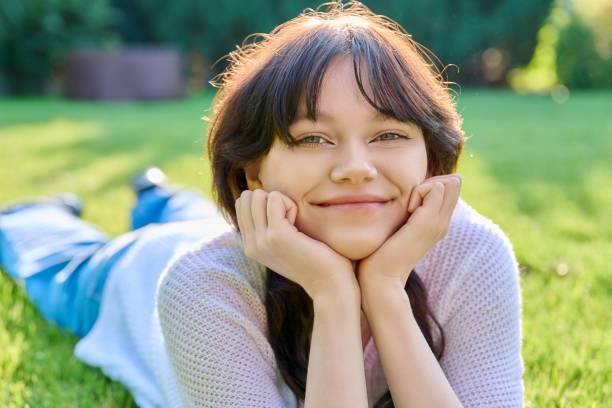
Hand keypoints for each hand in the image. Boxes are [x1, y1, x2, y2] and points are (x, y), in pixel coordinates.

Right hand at [235, 189, 357, 300]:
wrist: (328, 284)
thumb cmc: (313, 259)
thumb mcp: (283, 244)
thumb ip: (267, 226)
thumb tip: (261, 196)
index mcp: (249, 246)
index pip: (242, 204)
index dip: (265, 203)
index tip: (283, 221)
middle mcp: (250, 244)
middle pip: (248, 198)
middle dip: (271, 200)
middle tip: (290, 220)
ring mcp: (261, 240)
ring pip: (259, 196)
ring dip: (282, 202)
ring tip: (294, 223)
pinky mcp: (277, 235)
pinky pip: (275, 199)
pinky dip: (291, 205)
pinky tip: (298, 224)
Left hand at [356, 174, 461, 295]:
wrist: (382, 278)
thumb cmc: (380, 254)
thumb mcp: (397, 228)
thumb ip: (404, 213)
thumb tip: (403, 197)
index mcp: (436, 224)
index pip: (449, 187)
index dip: (428, 186)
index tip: (409, 204)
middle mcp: (443, 223)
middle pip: (451, 183)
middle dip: (427, 184)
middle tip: (408, 204)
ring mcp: (439, 223)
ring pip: (445, 183)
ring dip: (422, 187)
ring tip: (407, 209)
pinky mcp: (429, 222)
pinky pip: (436, 188)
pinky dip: (418, 191)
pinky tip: (406, 211)